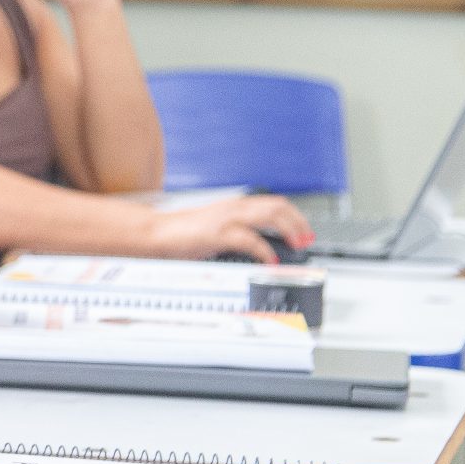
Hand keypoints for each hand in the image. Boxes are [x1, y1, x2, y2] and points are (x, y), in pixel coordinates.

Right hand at [144, 194, 314, 261]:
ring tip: (297, 244)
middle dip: (298, 222)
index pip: (273, 203)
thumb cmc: (183, 233)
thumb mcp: (216, 228)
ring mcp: (226, 218)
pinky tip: (270, 260)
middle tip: (307, 239)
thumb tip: (260, 246)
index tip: (304, 230)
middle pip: (277, 206)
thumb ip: (237, 231)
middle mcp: (233, 207)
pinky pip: (250, 239)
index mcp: (234, 205)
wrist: (157, 232)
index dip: (294, 215)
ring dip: (288, 230)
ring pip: (269, 216)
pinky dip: (265, 250)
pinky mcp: (218, 233)